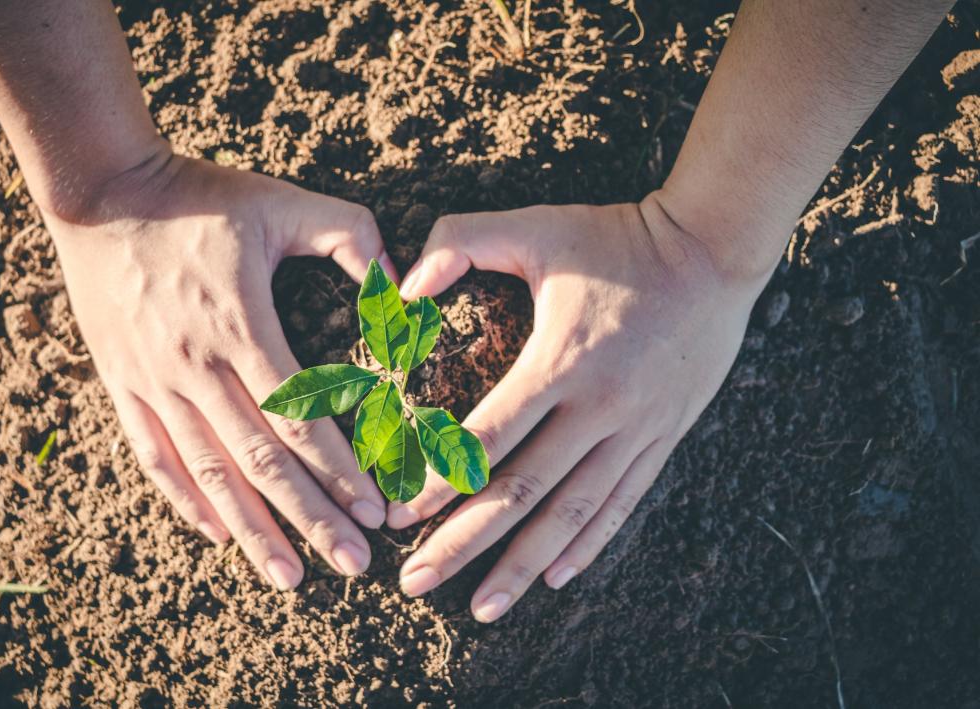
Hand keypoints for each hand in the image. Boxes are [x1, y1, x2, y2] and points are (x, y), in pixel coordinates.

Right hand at [45, 148, 397, 589]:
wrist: (104, 192)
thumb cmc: (203, 197)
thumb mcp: (284, 201)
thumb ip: (351, 236)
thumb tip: (400, 287)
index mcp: (242, 325)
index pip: (300, 419)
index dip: (341, 470)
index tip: (377, 510)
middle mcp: (195, 366)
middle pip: (261, 461)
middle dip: (311, 518)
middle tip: (354, 563)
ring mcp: (153, 381)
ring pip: (208, 472)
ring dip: (252, 529)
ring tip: (290, 577)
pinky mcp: (123, 384)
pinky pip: (153, 456)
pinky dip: (185, 500)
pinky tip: (217, 535)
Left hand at [387, 194, 771, 620]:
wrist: (714, 251)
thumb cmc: (616, 238)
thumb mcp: (536, 226)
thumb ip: (460, 243)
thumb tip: (403, 287)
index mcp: (563, 359)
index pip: (491, 436)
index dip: (443, 479)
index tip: (402, 518)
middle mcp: (601, 406)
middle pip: (524, 491)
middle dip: (465, 542)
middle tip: (416, 583)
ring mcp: (638, 429)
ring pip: (573, 513)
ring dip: (524, 565)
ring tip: (482, 608)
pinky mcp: (662, 436)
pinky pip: (621, 503)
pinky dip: (587, 544)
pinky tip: (555, 576)